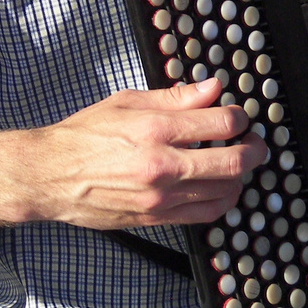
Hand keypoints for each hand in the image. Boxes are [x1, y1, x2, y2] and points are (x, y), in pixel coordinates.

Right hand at [24, 77, 266, 228]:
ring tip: (238, 164)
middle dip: (254, 149)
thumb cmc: (85, 135)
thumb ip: (174, 97)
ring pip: (224, 191)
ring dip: (240, 176)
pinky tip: (222, 188)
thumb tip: (212, 89)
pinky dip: (223, 201)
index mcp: (155, 129)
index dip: (239, 117)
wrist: (51, 176)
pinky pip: (205, 215)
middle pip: (233, 162)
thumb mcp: (127, 102)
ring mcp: (160, 197)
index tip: (238, 116)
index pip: (221, 123)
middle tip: (256, 142)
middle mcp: (162, 165)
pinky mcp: (156, 219)